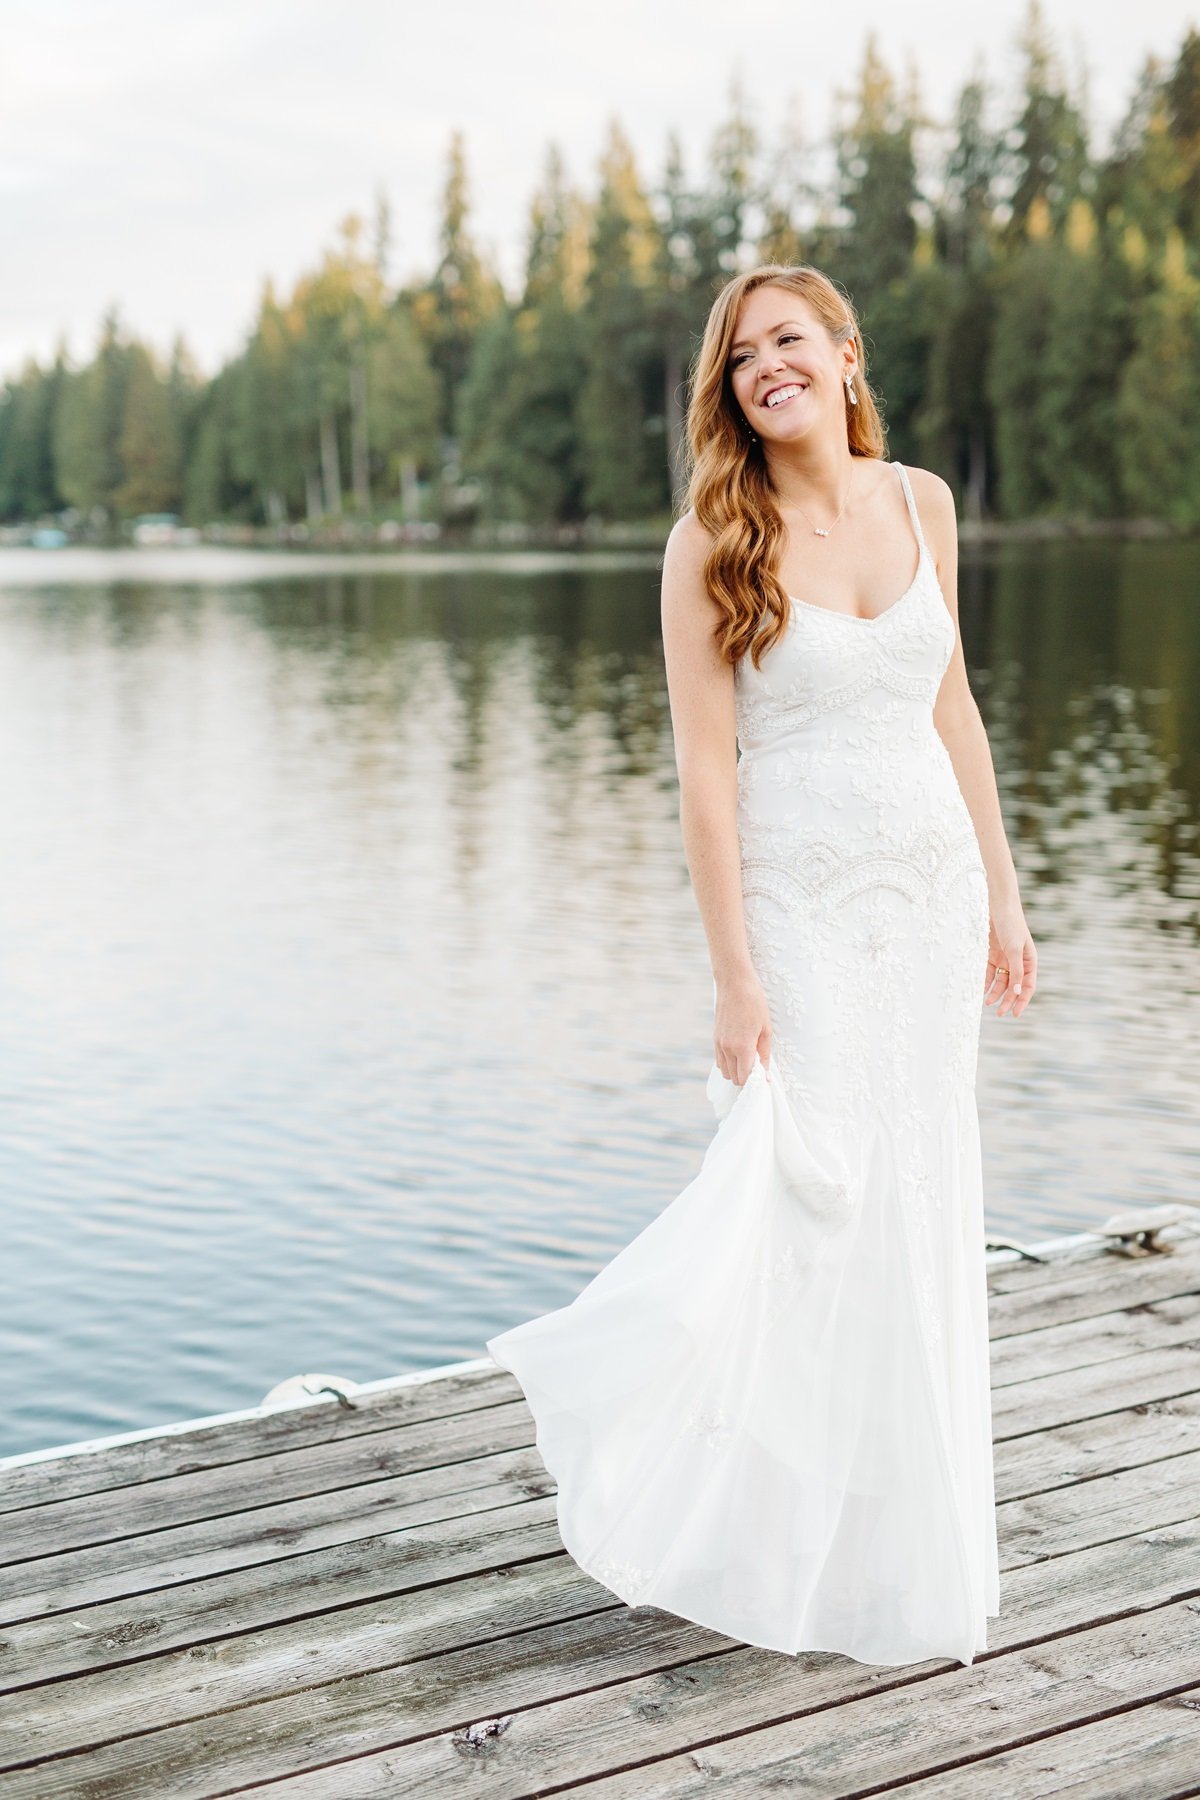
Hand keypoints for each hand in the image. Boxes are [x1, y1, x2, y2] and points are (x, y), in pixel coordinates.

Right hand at [714, 968, 771, 1084]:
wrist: (734, 984)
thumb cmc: (754, 1003)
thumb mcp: (766, 1029)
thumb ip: (764, 1054)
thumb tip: (764, 1073)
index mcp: (742, 1047)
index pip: (745, 1078)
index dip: (754, 1082)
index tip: (763, 1079)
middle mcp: (727, 1048)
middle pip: (734, 1078)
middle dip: (746, 1078)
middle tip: (758, 1069)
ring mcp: (719, 1044)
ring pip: (725, 1071)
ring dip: (736, 1071)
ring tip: (749, 1060)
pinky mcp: (715, 1038)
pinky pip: (719, 1060)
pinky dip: (728, 1063)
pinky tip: (739, 1054)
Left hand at [985, 906, 1036, 1017]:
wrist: (996, 905)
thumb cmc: (1010, 924)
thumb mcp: (1014, 949)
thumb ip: (1016, 971)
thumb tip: (1017, 991)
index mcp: (1029, 961)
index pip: (1028, 986)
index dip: (1022, 1000)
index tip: (1015, 1014)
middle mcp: (1018, 962)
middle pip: (1013, 986)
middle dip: (1007, 1000)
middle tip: (999, 1013)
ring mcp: (1004, 958)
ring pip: (1000, 981)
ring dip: (995, 992)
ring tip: (987, 1003)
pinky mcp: (991, 954)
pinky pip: (989, 972)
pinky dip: (985, 981)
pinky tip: (980, 989)